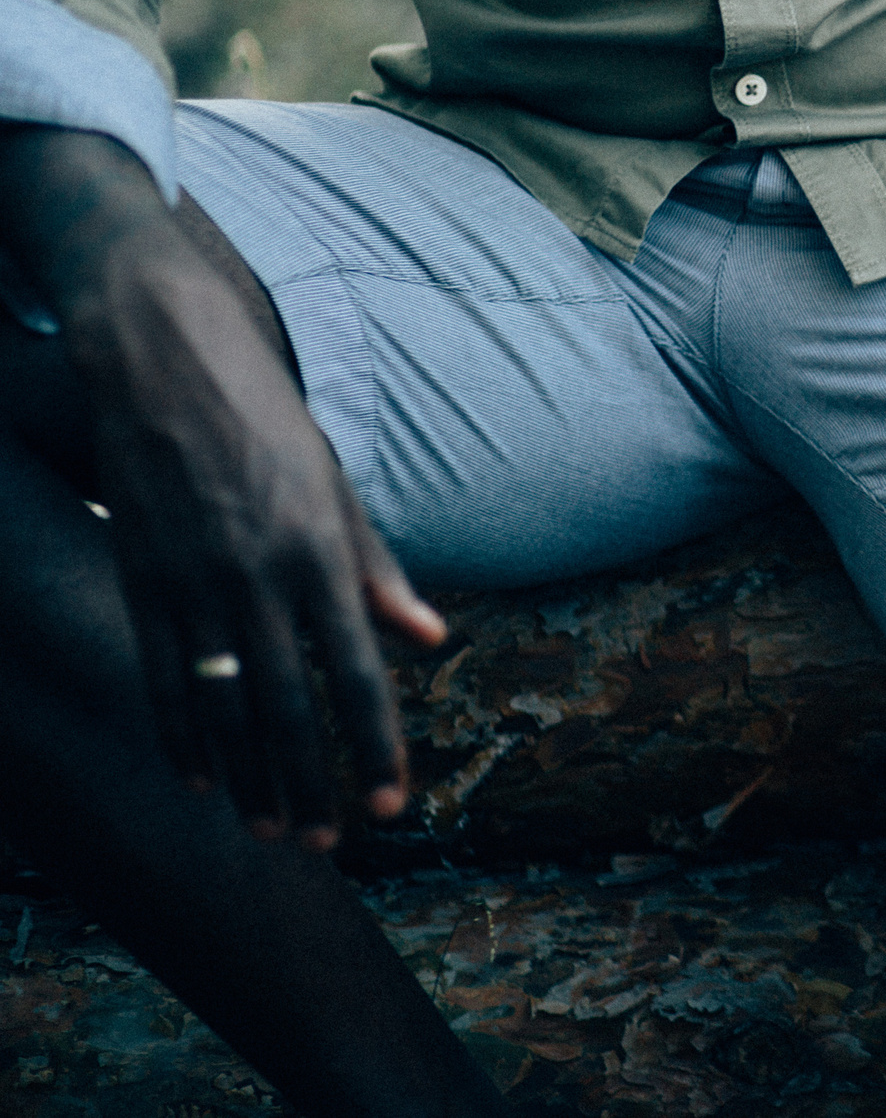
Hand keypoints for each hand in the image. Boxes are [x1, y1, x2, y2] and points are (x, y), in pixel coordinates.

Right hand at [0, 128, 444, 846]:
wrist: (166, 359)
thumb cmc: (269, 421)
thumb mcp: (337, 485)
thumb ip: (378, 568)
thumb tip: (429, 638)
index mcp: (319, 550)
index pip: (357, 672)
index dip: (374, 743)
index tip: (390, 803)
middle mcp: (257, 574)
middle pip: (287, 705)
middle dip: (308, 782)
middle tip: (324, 843)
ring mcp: (192, 580)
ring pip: (220, 703)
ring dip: (246, 775)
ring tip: (267, 829)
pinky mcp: (139, 576)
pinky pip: (160, 673)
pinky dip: (180, 733)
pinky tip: (199, 777)